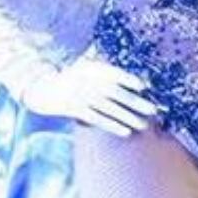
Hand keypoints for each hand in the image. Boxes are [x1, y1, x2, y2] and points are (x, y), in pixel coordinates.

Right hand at [18, 50, 160, 137]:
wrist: (43, 89)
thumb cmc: (71, 78)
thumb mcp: (85, 66)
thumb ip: (104, 68)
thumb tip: (133, 77)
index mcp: (91, 68)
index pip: (114, 73)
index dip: (129, 79)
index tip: (144, 86)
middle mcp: (87, 81)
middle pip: (115, 93)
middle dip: (135, 102)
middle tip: (154, 110)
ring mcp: (81, 96)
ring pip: (109, 108)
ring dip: (128, 117)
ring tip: (144, 125)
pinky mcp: (75, 110)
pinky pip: (97, 119)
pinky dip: (112, 125)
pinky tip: (126, 131)